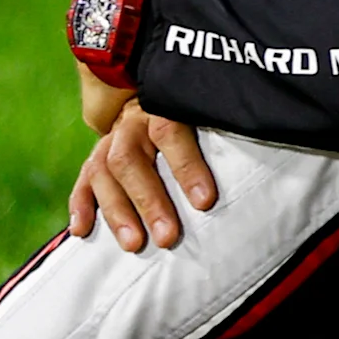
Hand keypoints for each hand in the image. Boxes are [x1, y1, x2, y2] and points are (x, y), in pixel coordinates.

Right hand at [70, 97, 216, 252]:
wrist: (156, 95)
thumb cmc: (196, 116)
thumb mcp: (208, 116)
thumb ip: (223, 135)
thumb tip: (257, 169)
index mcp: (163, 108)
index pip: (171, 132)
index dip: (186, 167)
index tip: (204, 201)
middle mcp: (132, 123)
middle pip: (130, 160)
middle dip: (149, 201)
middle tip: (168, 237)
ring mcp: (110, 139)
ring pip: (103, 172)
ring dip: (117, 211)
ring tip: (134, 244)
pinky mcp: (96, 156)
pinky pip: (82, 180)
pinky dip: (81, 205)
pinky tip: (82, 230)